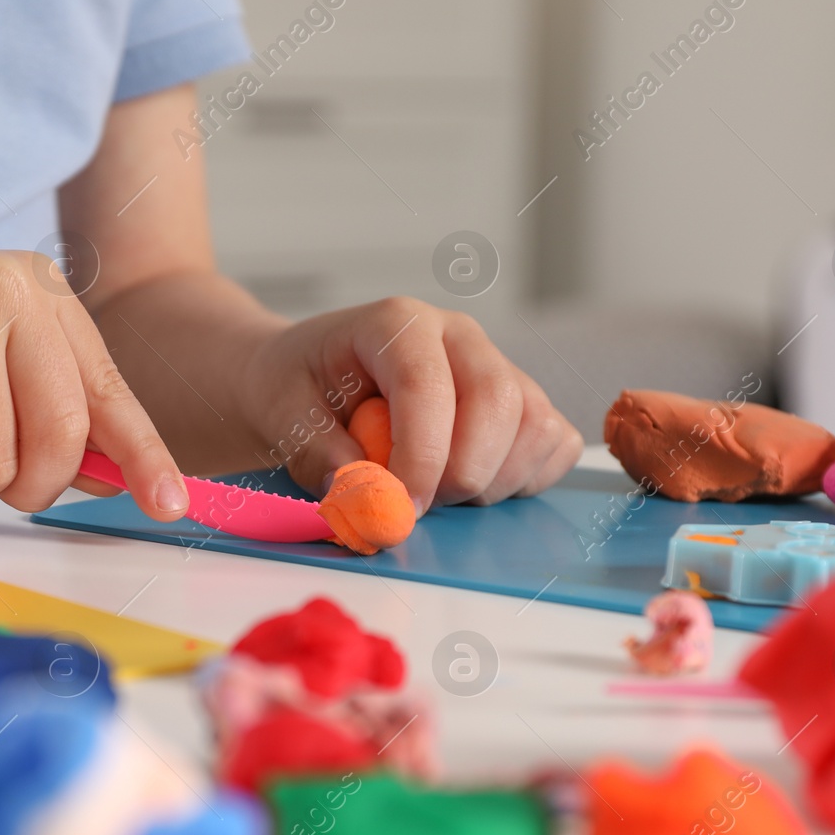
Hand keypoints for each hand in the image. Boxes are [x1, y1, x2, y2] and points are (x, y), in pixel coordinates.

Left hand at [236, 298, 582, 510]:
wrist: (306, 378)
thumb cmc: (295, 387)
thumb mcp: (281, 414)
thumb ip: (319, 456)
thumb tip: (369, 500)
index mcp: (397, 324)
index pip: (428, 385)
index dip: (421, 457)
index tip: (401, 510)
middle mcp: (458, 337)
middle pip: (498, 401)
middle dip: (461, 474)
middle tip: (415, 509)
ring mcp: (496, 366)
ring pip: (534, 426)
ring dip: (491, 481)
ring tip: (435, 491)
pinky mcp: (520, 402)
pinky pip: (553, 443)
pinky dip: (522, 479)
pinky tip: (469, 486)